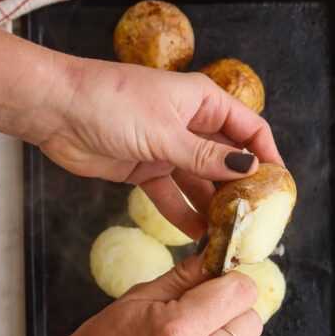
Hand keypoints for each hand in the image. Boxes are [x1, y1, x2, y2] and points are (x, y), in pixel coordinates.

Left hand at [41, 60, 281, 239]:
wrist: (55, 110)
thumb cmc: (110, 102)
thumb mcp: (165, 131)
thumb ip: (206, 155)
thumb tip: (248, 168)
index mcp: (201, 102)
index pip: (249, 128)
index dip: (266, 155)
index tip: (279, 186)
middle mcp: (188, 124)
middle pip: (225, 159)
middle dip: (239, 188)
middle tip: (252, 218)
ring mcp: (167, 147)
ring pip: (199, 180)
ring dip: (211, 205)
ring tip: (226, 233)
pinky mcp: (144, 168)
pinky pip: (170, 194)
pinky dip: (181, 212)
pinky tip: (194, 233)